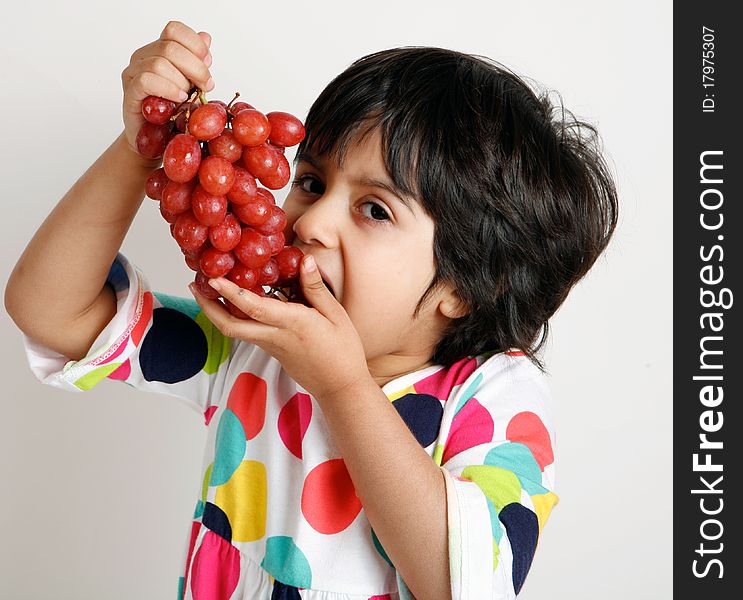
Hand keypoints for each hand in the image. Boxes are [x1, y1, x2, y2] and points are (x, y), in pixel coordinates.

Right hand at [120, 20, 213, 155]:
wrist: (156, 140)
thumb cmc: (173, 113)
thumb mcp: (192, 86)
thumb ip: (197, 62)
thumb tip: (205, 37)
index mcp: (159, 50)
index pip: (174, 30)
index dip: (195, 45)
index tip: (209, 64)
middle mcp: (144, 56)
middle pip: (170, 47)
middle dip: (196, 68)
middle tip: (206, 86)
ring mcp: (133, 72)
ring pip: (159, 63)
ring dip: (182, 82)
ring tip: (189, 98)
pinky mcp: (131, 91)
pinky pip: (147, 80)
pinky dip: (168, 89)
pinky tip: (179, 99)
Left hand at [189, 255, 370, 400]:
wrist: (340, 387)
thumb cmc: (343, 351)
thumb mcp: (336, 315)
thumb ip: (316, 288)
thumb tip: (304, 261)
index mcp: (293, 325)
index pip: (255, 308)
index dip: (231, 293)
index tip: (213, 279)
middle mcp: (275, 336)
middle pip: (230, 326)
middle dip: (208, 306)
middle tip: (194, 285)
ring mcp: (270, 346)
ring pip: (235, 329)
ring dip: (217, 311)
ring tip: (208, 290)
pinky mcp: (271, 350)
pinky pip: (248, 331)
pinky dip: (235, 316)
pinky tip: (237, 302)